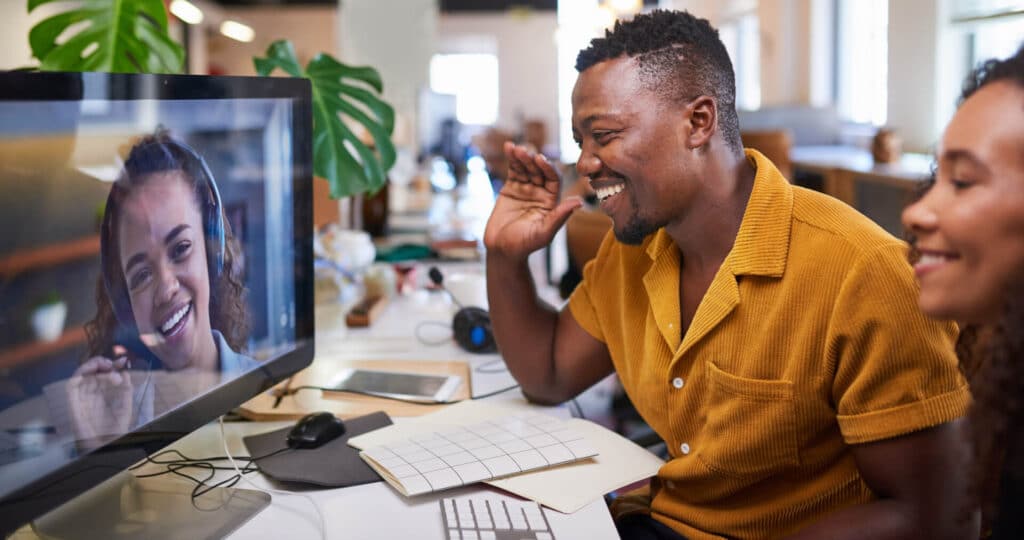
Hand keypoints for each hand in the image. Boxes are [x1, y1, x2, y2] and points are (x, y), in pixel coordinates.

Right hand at [66, 349, 133, 445]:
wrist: (105, 446)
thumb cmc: (114, 431)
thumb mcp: (125, 408)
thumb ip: (125, 390)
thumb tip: (125, 372)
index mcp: (101, 395)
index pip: (103, 374)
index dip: (111, 366)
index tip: (123, 362)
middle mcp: (90, 395)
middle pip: (91, 372)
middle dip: (102, 363)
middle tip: (114, 364)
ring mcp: (81, 399)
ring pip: (79, 375)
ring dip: (91, 366)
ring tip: (106, 367)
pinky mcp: (73, 404)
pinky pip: (70, 387)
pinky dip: (78, 376)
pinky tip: (91, 373)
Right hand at [483, 142, 581, 259]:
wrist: (501, 250)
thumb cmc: (524, 246)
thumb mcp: (544, 233)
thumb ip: (560, 217)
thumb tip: (580, 202)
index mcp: (552, 202)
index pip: (553, 179)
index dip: (548, 168)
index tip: (540, 159)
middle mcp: (541, 193)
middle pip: (539, 171)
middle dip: (532, 160)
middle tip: (525, 152)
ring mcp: (526, 189)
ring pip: (526, 168)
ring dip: (522, 157)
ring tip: (515, 148)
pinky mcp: (511, 188)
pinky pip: (513, 170)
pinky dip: (512, 159)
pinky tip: (508, 147)